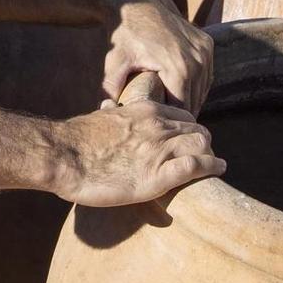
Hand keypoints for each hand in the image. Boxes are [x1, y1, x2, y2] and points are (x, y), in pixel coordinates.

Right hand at [49, 100, 225, 207]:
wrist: (63, 155)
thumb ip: (111, 114)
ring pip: (201, 144)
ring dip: (210, 154)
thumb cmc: (76, 140)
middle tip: (203, 154)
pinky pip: (196, 166)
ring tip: (213, 164)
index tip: (189, 139)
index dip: (188, 127)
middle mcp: (156, 126)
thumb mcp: (98, 117)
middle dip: (203, 141)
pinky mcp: (159, 175)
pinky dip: (212, 166)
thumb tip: (106, 107)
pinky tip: (219, 169)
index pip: (181, 114)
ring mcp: (159, 149)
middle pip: (197, 128)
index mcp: (143, 111)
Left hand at [103, 0, 213, 112]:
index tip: (160, 127)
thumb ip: (111, 89)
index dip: (171, 120)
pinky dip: (197, 83)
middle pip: (195, 99)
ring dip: (192, 99)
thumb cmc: (122, 36)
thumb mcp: (114, 63)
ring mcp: (204, 50)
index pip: (182, 107)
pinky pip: (206, 73)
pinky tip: (182, 91)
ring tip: (175, 111)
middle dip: (182, 113)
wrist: (134, 4)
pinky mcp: (207, 43)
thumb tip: (107, 111)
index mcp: (178, 68)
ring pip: (203, 87)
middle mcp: (197, 59)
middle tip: (168, 123)